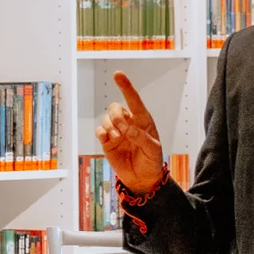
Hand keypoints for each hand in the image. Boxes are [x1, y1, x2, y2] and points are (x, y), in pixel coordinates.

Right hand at [95, 73, 165, 200]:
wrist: (142, 178)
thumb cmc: (151, 160)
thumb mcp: (153, 149)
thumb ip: (141, 137)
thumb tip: (127, 129)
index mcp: (143, 120)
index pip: (134, 100)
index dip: (126, 87)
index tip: (117, 75)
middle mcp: (128, 123)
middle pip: (115, 108)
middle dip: (116, 116)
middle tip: (122, 129)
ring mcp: (117, 132)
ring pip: (106, 119)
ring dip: (110, 126)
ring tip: (117, 138)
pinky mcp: (107, 141)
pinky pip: (100, 131)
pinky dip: (102, 132)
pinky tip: (107, 138)